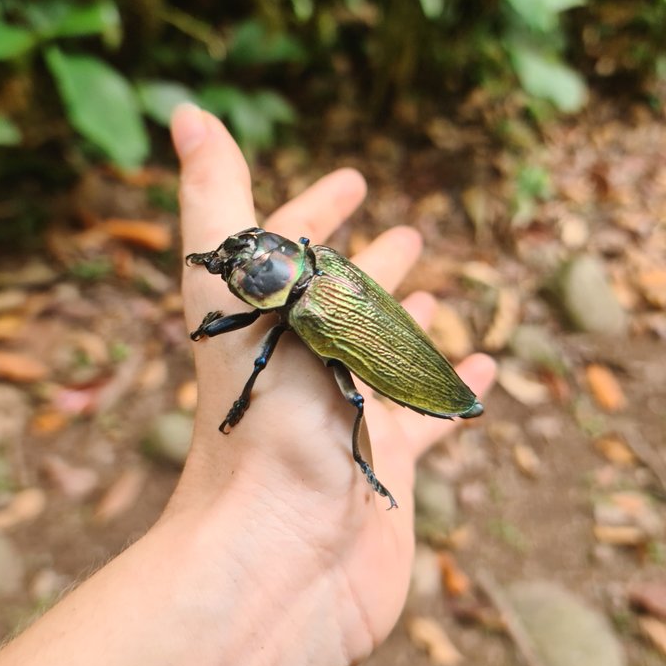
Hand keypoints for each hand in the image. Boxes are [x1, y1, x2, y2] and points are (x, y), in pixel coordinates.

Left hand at [170, 103, 495, 664]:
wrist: (279, 554)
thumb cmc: (262, 416)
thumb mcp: (240, 287)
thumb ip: (215, 202)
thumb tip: (183, 111)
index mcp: (273, 320)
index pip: (295, 247)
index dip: (316, 207)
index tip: (353, 178)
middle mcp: (308, 364)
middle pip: (347, 301)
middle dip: (374, 265)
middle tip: (411, 234)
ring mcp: (350, 415)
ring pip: (389, 357)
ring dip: (411, 324)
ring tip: (440, 299)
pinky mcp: (389, 465)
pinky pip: (430, 418)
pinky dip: (453, 390)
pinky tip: (481, 367)